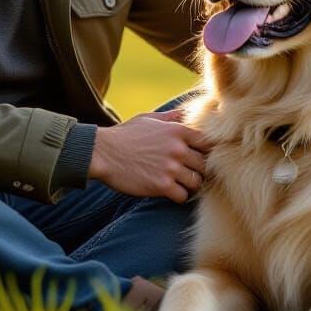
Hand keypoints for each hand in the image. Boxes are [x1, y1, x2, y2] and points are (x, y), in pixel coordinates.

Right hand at [89, 109, 211, 201]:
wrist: (103, 153)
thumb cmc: (125, 135)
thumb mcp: (149, 119)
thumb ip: (171, 117)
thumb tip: (187, 114)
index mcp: (177, 130)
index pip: (207, 143)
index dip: (204, 152)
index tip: (196, 157)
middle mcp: (177, 148)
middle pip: (204, 164)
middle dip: (198, 170)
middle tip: (189, 173)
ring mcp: (170, 168)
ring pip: (196, 182)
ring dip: (190, 185)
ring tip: (180, 184)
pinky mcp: (161, 185)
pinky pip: (182, 196)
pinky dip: (178, 196)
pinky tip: (170, 191)